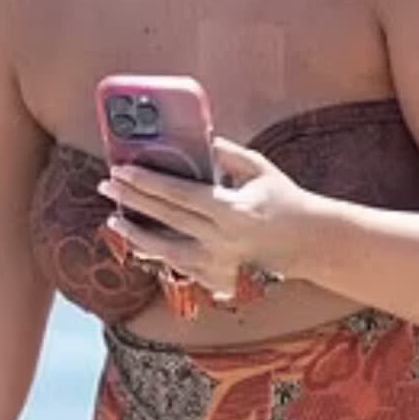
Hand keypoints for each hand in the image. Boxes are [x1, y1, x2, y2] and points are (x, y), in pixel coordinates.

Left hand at [97, 137, 317, 304]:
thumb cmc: (286, 200)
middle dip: (133, 200)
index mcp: (232, 211)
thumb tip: (196, 139)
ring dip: (136, 236)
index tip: (121, 169)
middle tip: (108, 185)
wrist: (311, 245)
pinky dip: (159, 255)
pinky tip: (141, 244)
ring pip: (166, 252)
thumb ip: (226, 154)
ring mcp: (219, 265)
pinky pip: (180, 267)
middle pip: (166, 220)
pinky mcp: (219, 280)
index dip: (147, 182)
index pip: (179, 195)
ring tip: (114, 221)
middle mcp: (222, 242)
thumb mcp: (260, 170)